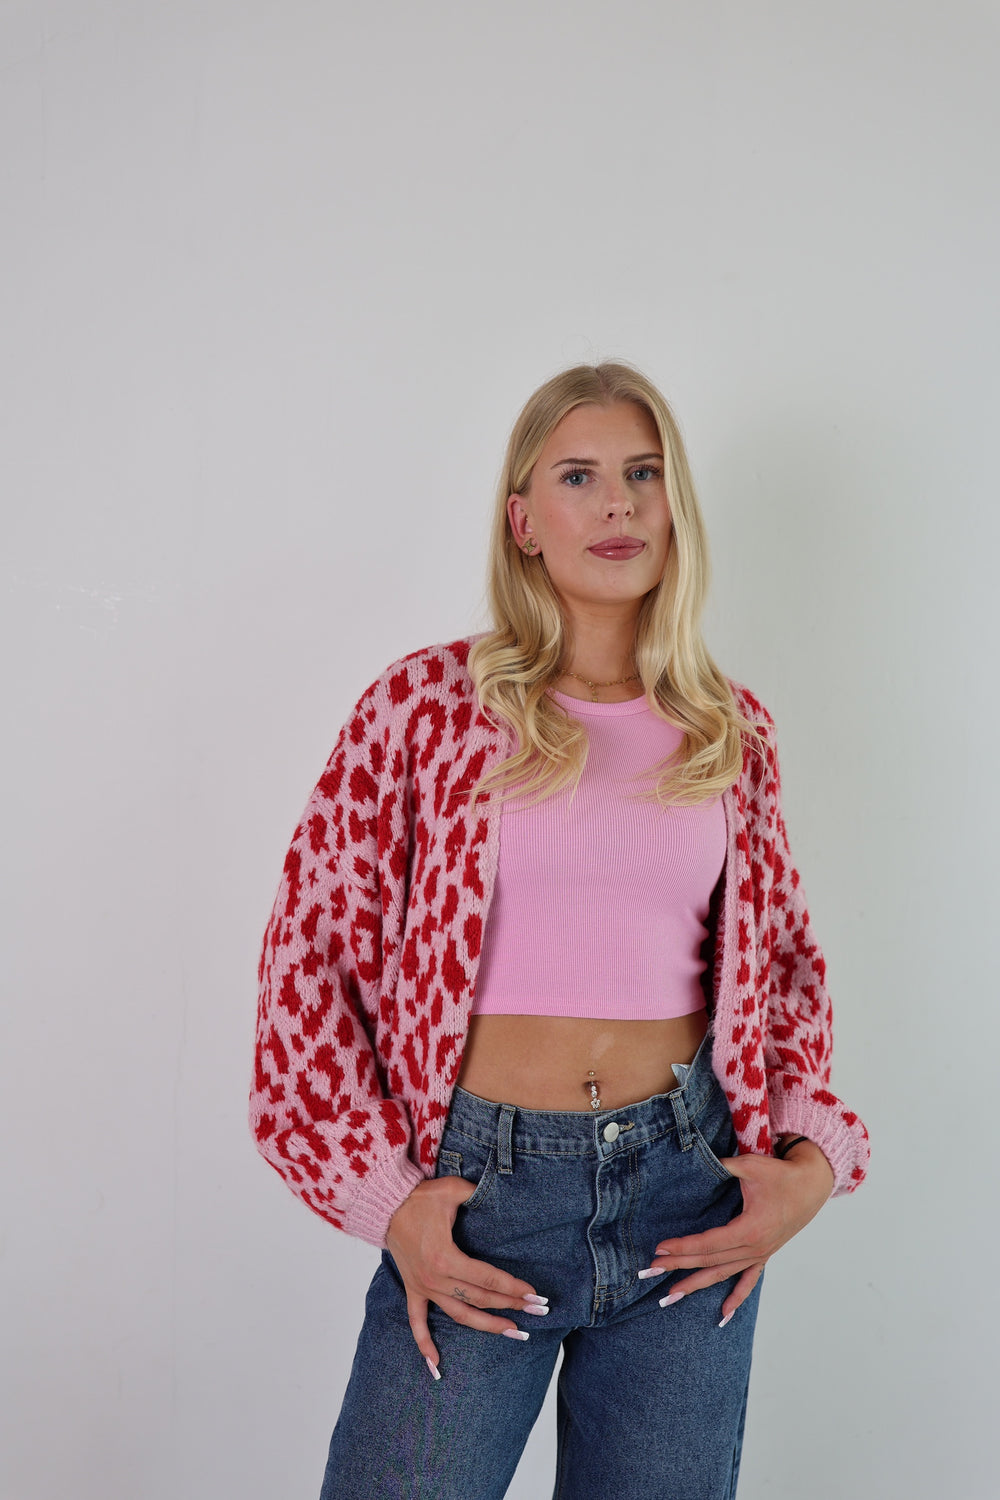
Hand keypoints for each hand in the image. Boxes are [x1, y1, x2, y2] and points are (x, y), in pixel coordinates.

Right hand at [384, 1176, 545, 1373]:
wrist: (385, 1206)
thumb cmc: (420, 1198)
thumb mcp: (452, 1190)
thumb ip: (477, 1193)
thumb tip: (501, 1191)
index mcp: (446, 1257)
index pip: (488, 1279)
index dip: (514, 1287)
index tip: (535, 1295)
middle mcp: (435, 1278)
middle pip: (480, 1299)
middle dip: (511, 1306)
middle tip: (537, 1312)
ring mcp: (424, 1287)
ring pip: (460, 1315)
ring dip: (487, 1326)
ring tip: (513, 1332)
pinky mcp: (413, 1289)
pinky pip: (417, 1323)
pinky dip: (425, 1345)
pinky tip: (436, 1366)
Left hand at [642, 1141, 834, 1322]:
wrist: (811, 1186)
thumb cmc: (781, 1175)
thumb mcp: (751, 1166)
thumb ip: (724, 1165)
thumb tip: (702, 1159)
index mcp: (749, 1230)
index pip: (708, 1243)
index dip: (683, 1247)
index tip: (660, 1249)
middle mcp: (754, 1248)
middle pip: (710, 1261)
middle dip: (678, 1267)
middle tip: (650, 1271)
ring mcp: (760, 1255)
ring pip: (723, 1274)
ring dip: (696, 1285)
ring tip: (671, 1297)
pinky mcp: (764, 1255)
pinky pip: (748, 1281)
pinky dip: (736, 1298)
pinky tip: (723, 1315)